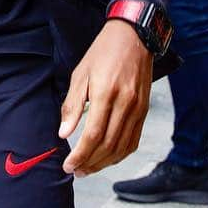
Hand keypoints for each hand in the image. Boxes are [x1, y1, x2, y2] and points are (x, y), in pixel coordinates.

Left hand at [59, 21, 152, 176]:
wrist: (134, 37)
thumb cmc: (104, 52)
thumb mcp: (81, 72)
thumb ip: (72, 105)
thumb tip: (63, 132)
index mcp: (106, 93)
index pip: (93, 135)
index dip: (80, 154)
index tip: (68, 165)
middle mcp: (125, 104)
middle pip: (108, 145)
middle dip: (90, 163)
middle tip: (76, 171)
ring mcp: (138, 109)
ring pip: (121, 147)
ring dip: (104, 163)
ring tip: (88, 168)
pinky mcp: (144, 111)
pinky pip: (133, 141)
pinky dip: (120, 154)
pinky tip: (107, 158)